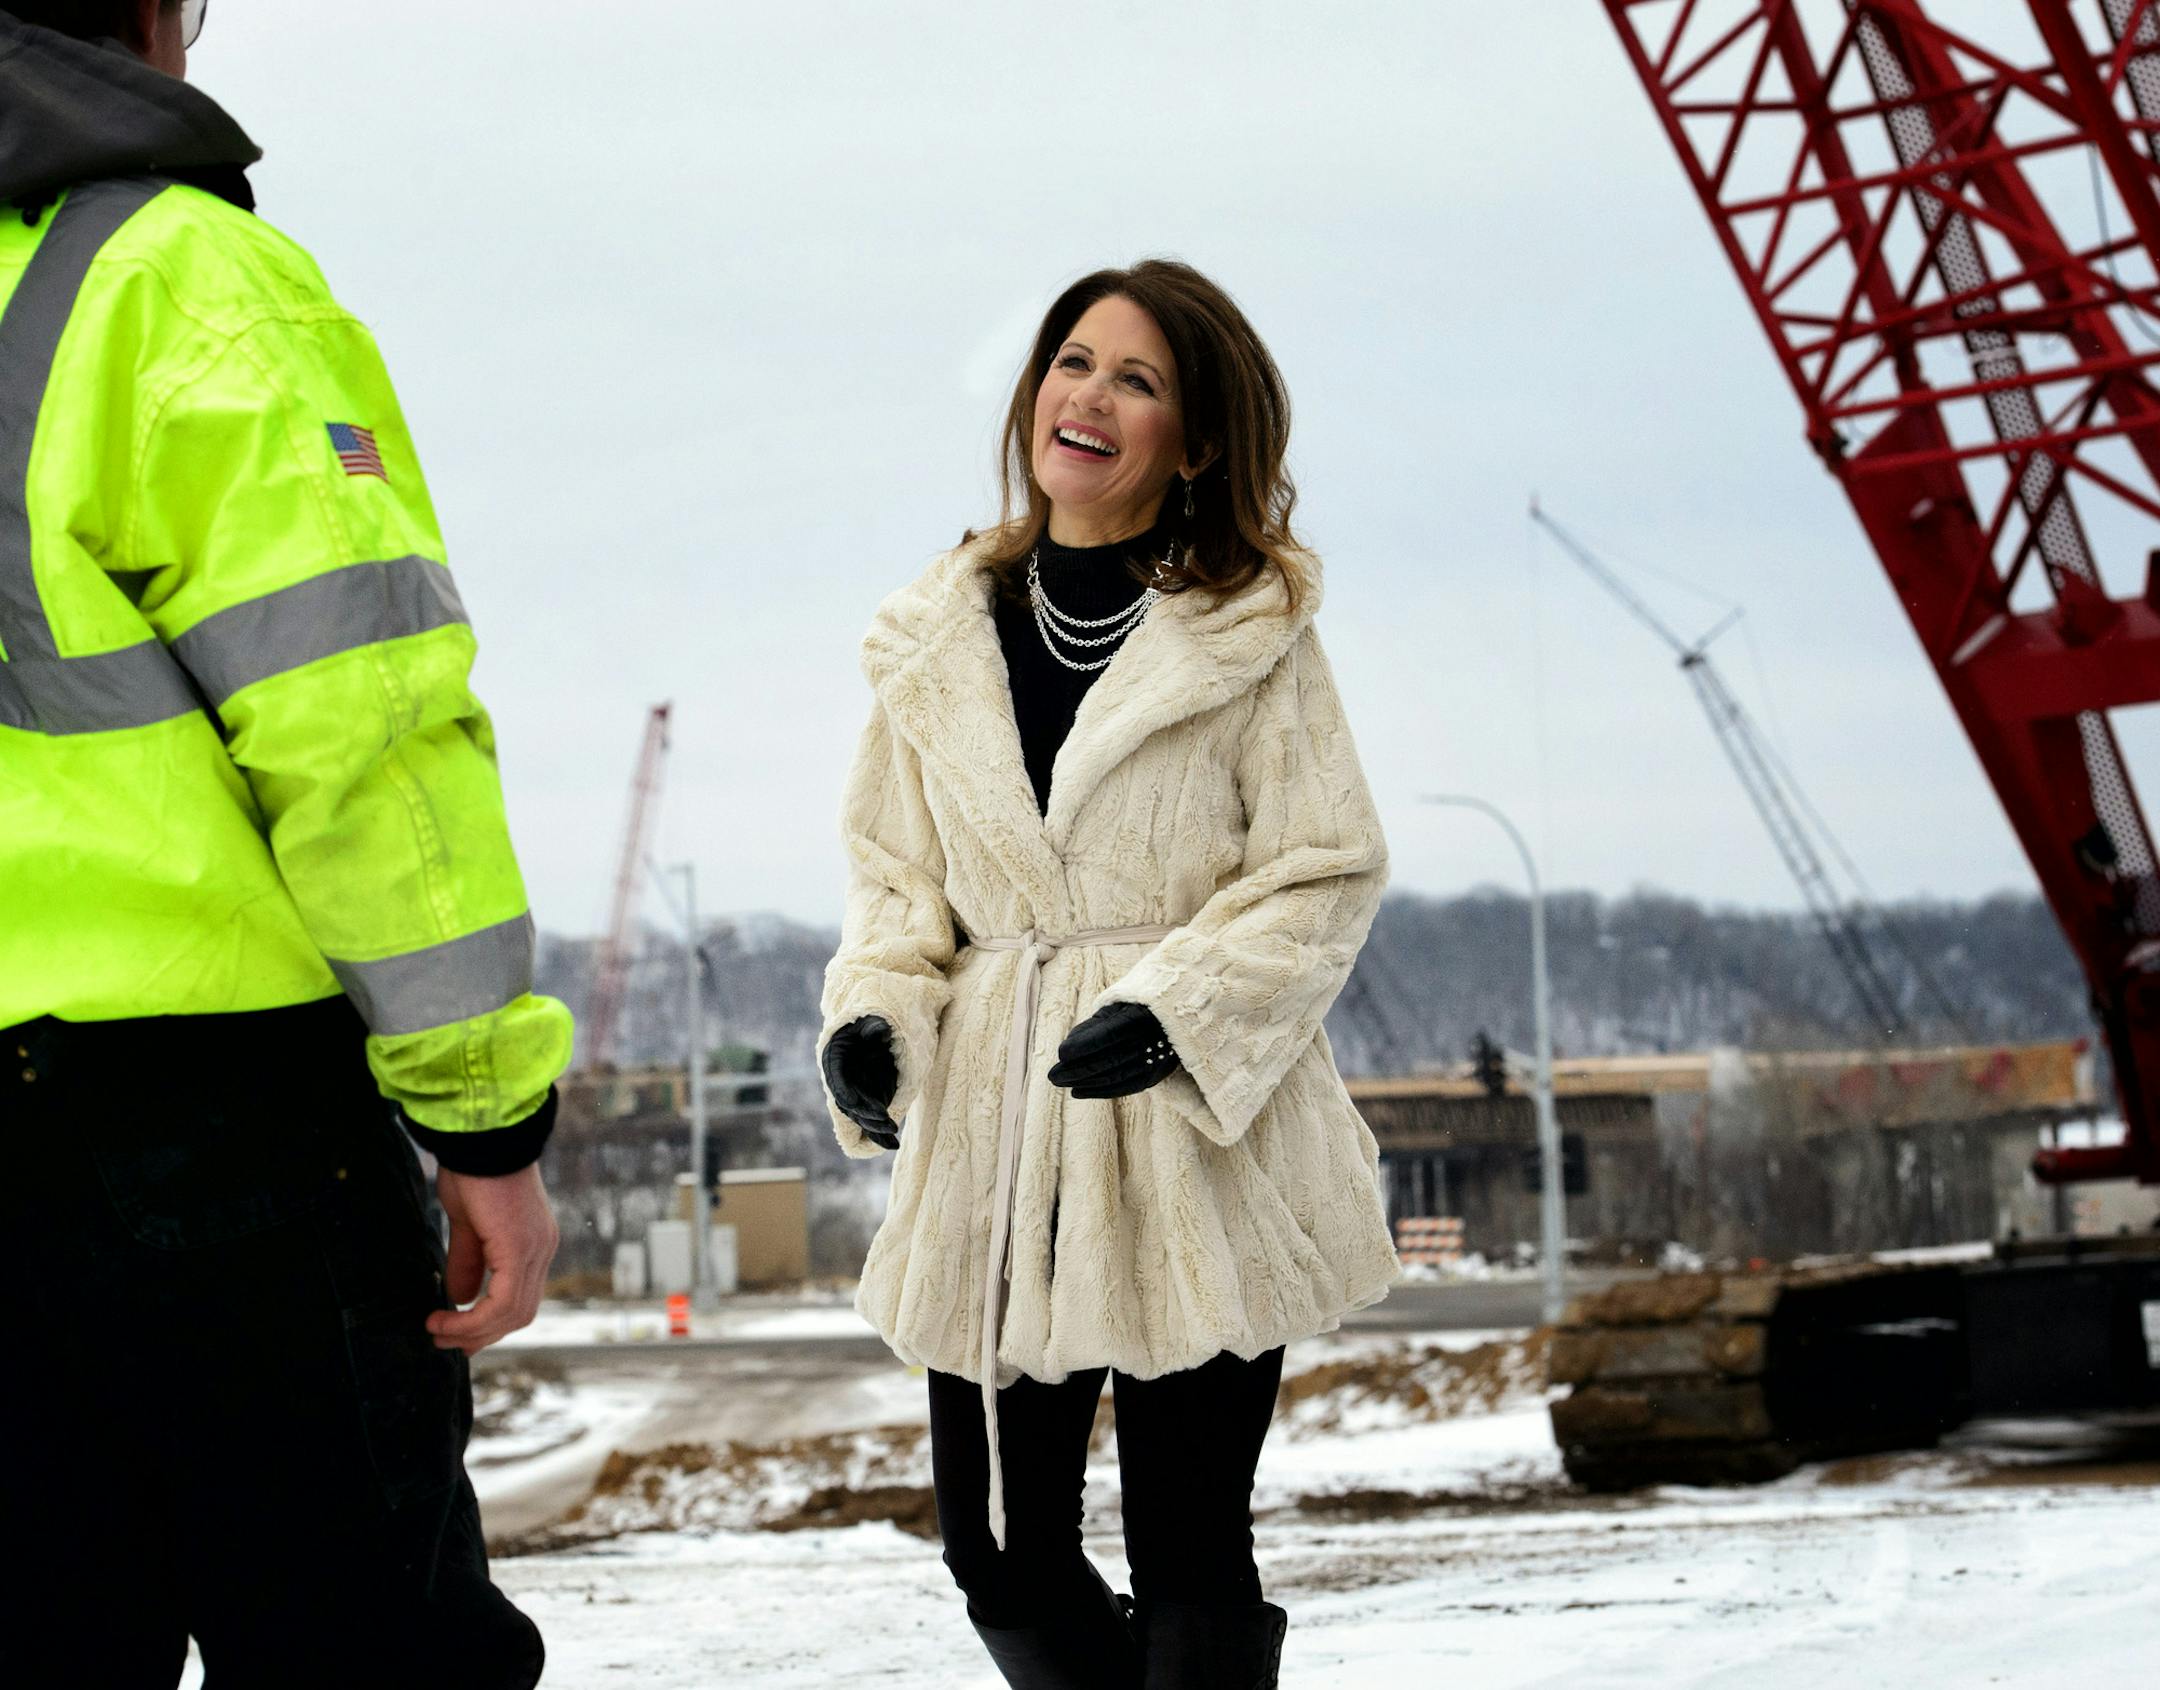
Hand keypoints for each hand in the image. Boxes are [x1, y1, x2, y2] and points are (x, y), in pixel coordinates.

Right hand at [425, 1163, 558, 1354]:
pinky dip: (473, 1320)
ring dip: (472, 1332)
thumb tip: (459, 1296)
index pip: (519, 1298)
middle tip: (443, 1340)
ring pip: (512, 1314)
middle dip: (480, 1334)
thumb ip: (468, 1259)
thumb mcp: (467, 1222)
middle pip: (519, 1313)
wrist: (481, 1135)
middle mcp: (542, 1250)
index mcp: (533, 1243)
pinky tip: (444, 1318)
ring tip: (437, 1331)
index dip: (489, 1322)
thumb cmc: (472, 1169)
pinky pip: (502, 1303)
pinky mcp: (521, 1249)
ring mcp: (536, 1250)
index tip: (454, 1332)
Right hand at [822, 1015, 900, 1148]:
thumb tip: (880, 1029)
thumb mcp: (871, 1019)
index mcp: (835, 1057)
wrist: (875, 1032)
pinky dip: (881, 1135)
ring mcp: (856, 1092)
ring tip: (893, 1139)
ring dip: (876, 1129)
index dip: (843, 1091)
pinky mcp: (870, 1100)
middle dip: (867, 1114)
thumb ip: (874, 1026)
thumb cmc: (869, 1022)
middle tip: (886, 1122)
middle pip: (851, 1102)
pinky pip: (873, 1120)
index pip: (836, 1077)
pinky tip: (893, 1146)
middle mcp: (843, 1079)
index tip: (852, 1102)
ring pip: (862, 1116)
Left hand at [1047, 1002, 1179, 1098]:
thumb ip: (1095, 1024)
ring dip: (1087, 1083)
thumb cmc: (1140, 1004)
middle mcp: (1154, 1038)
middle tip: (1053, 1076)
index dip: (1085, 1045)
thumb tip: (1070, 1046)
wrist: (1179, 1013)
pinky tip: (1080, 1091)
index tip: (1062, 1053)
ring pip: (1118, 1076)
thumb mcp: (1120, 1004)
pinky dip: (1102, 1091)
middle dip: (1079, 1069)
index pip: (1110, 1034)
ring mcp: (1159, 1059)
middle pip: (1111, 1059)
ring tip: (1062, 1084)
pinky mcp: (1159, 1073)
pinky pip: (1127, 1087)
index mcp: (1143, 1015)